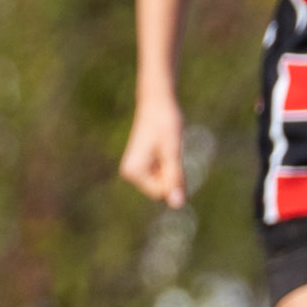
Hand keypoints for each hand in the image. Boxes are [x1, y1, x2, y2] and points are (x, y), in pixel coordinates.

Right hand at [119, 93, 188, 207]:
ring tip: (166, 147)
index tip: (171, 155)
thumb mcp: (173, 152)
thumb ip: (174, 179)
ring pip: (162, 183)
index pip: (161, 193)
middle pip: (160, 190)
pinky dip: (167, 164)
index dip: (174, 177)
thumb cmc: (165, 123)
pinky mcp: (140, 165)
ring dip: (170, 168)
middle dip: (171, 174)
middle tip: (169, 150)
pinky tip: (163, 147)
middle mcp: (129, 174)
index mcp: (133, 172)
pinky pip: (160, 175)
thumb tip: (177, 205)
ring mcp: (133, 170)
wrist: (157, 101)